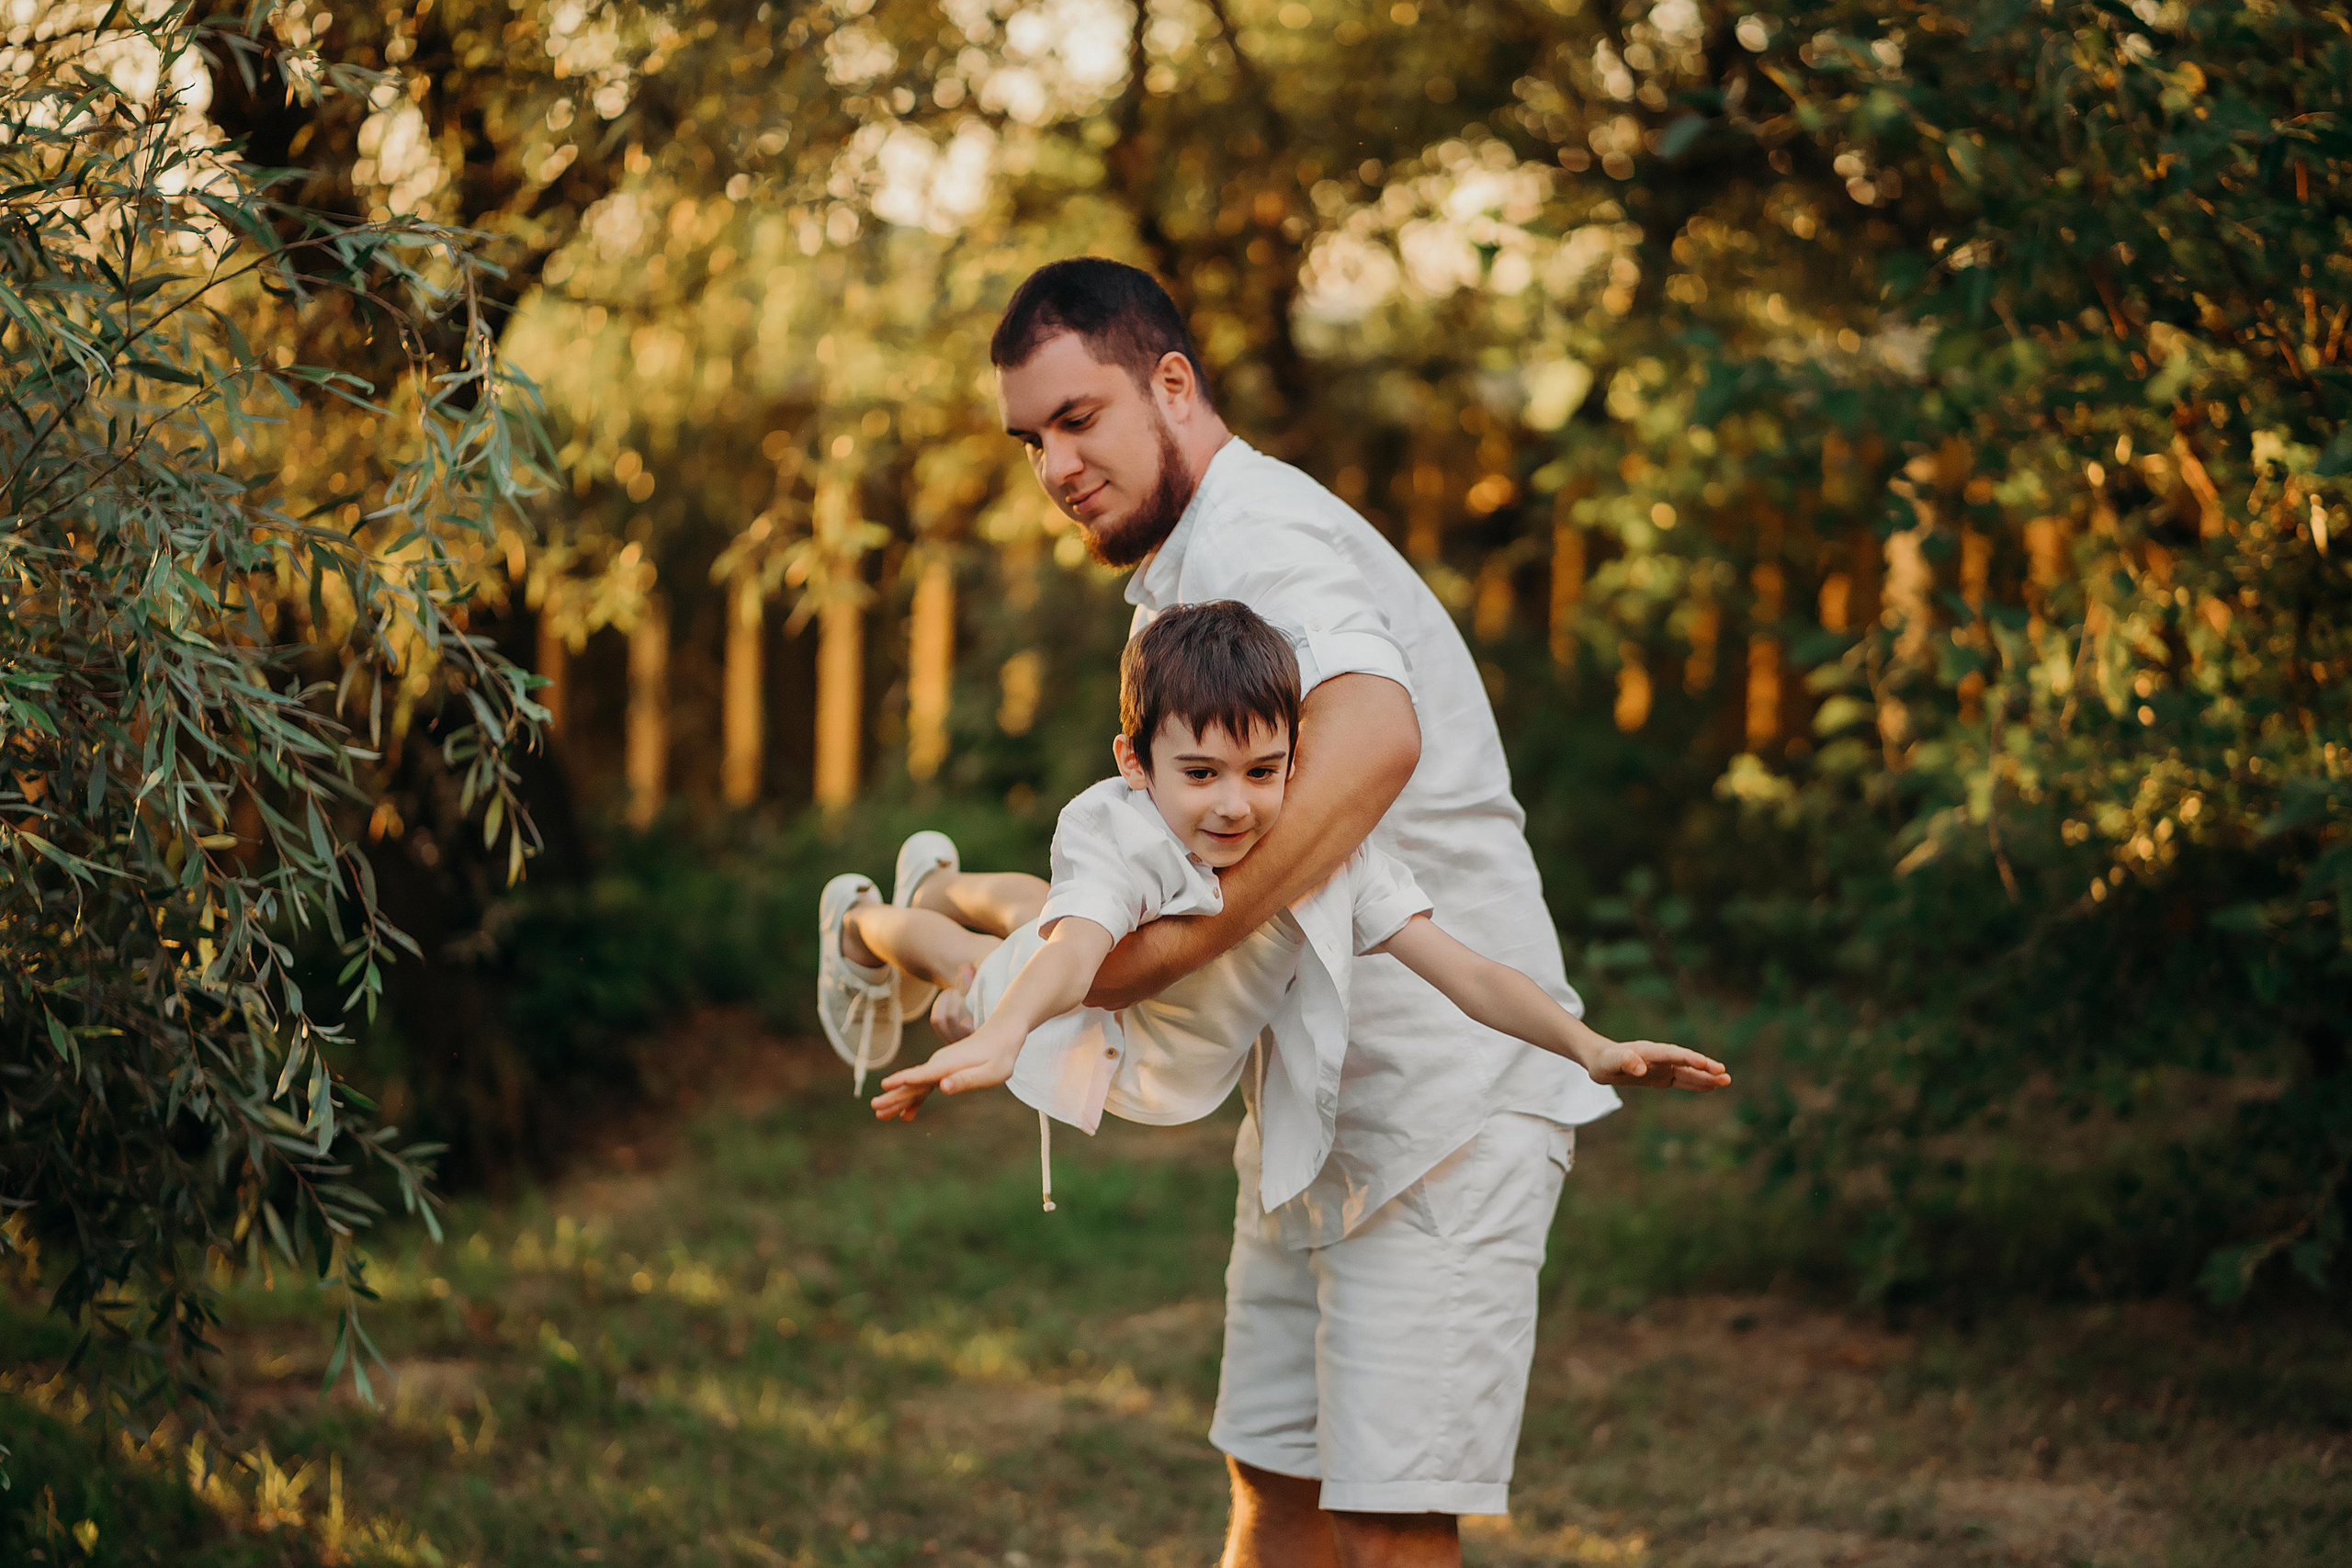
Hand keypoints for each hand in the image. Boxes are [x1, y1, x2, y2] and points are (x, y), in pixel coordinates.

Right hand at [870, 1023, 1021, 1120]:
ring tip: (881, 1115)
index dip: (904, 1080)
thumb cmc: (1000, 1055)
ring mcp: (939, 1067)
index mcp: (948, 1065)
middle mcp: (939, 1064)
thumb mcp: (991, 1072)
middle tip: (875, 1108)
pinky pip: (925, 1087)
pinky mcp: (943, 1071)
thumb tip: (943, 1086)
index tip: (885, 1085)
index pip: (922, 1074)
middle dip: (894, 1096)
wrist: (1002, 1035)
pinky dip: (915, 1100)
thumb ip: (967, 1079)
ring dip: (898, 1100)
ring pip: (915, 1086)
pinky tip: (907, 1114)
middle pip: (913, 1083)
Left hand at [1583, 1038, 1730, 1091]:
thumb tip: (1640, 1068)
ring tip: (1726, 1081)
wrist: (1602, 1060)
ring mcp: (1663, 1066)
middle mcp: (1659, 1057)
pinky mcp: (1663, 1076)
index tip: (1705, 1064)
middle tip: (1724, 1074)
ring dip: (1706, 1076)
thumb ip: (1623, 1061)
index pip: (1672, 1054)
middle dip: (1704, 1067)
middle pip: (1685, 1061)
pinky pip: (1683, 1080)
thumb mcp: (1608, 1063)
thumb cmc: (1604, 1061)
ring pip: (1688, 1072)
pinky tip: (1712, 1087)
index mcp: (1648, 1052)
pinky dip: (1697, 1083)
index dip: (1689, 1058)